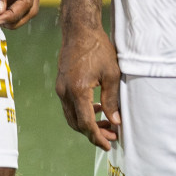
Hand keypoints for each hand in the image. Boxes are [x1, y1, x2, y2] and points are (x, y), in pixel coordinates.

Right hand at [55, 23, 120, 149]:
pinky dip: (82, 112)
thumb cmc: (97, 49)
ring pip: (71, 115)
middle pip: (76, 123)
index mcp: (77, 90)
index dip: (97, 137)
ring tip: (107, 123)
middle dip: (93, 133)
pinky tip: (96, 108)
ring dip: (87, 124)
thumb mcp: (111, 75)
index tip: (108, 145)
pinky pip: (69, 105)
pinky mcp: (61, 83)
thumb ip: (112, 100)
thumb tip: (115, 121)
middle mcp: (65, 91)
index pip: (85, 123)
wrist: (79, 30)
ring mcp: (60, 87)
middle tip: (112, 136)